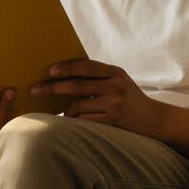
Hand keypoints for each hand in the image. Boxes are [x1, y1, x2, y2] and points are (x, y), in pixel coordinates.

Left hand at [30, 58, 166, 137]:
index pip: (87, 67)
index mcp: (116, 73)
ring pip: (77, 106)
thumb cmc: (129, 98)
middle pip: (77, 86)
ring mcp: (114, 104)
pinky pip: (83, 121)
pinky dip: (73, 121)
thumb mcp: (119, 81)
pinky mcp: (112, 121)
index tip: (49, 70)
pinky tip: (72, 121)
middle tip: (35, 89)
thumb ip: (98, 77)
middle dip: (52, 87)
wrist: (154, 119)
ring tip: (64, 111)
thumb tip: (64, 74)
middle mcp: (115, 86)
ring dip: (65, 110)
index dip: (67, 68)